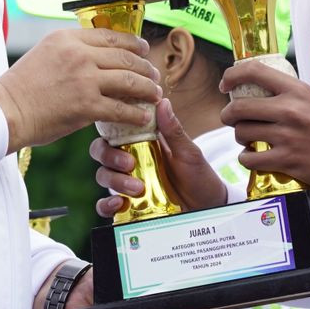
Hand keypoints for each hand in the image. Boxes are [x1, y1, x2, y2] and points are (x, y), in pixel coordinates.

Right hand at [0, 29, 160, 151]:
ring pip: (129, 80)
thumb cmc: (21, 87)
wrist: (5, 111)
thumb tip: (96, 58)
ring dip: (147, 88)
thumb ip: (71, 52)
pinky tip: (143, 117)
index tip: (143, 50)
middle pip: (125, 56)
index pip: (110, 36)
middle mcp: (79, 54)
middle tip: (154, 75)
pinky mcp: (86, 105)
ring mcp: (84, 79)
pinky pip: (121, 108)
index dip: (133, 44)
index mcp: (68, 38)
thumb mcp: (44, 54)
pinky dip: (136, 114)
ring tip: (155, 94)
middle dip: (145, 67)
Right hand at [92, 99, 226, 218]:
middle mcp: (129, 161)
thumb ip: (173, 131)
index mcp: (140, 143)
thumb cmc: (197, 175)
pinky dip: (105, 204)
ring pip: (102, 175)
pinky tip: (118, 203)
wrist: (207, 207)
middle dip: (110, 156)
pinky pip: (104, 205)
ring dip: (114, 180)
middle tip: (130, 164)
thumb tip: (162, 101)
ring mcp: (125, 183)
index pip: (115, 130)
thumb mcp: (188, 153)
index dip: (109, 127)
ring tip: (138, 188)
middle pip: (102, 151)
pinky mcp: (126, 205)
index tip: (121, 130)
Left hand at [220, 60, 309, 190]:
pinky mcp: (287, 160)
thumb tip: (255, 90)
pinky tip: (254, 157)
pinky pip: (250, 159)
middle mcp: (290, 110)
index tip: (225, 85)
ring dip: (239, 138)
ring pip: (242, 133)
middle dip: (228, 115)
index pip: (254, 71)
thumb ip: (286, 94)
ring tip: (248, 139)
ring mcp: (287, 136)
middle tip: (231, 119)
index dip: (232, 76)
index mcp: (296, 90)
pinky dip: (246, 159)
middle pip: (239, 108)